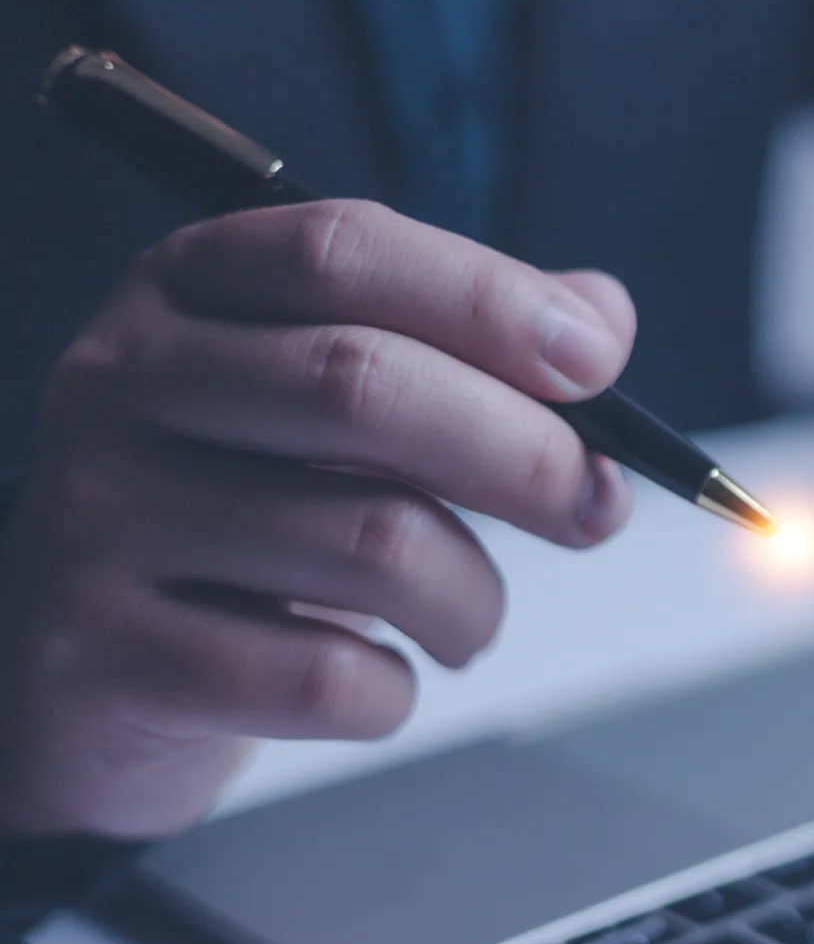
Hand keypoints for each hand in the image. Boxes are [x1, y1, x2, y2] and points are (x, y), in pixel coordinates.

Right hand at [0, 201, 635, 836]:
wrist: (84, 679)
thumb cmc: (247, 521)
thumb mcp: (340, 412)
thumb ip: (470, 350)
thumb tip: (600, 313)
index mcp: (187, 290)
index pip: (342, 250)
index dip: (488, 299)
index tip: (596, 363)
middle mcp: (123, 380)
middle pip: (364, 384)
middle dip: (522, 454)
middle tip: (591, 511)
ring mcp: (100, 515)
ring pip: (373, 544)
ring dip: (473, 598)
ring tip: (465, 618)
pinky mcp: (105, 652)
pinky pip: (322, 678)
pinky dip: (393, 693)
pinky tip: (372, 679)